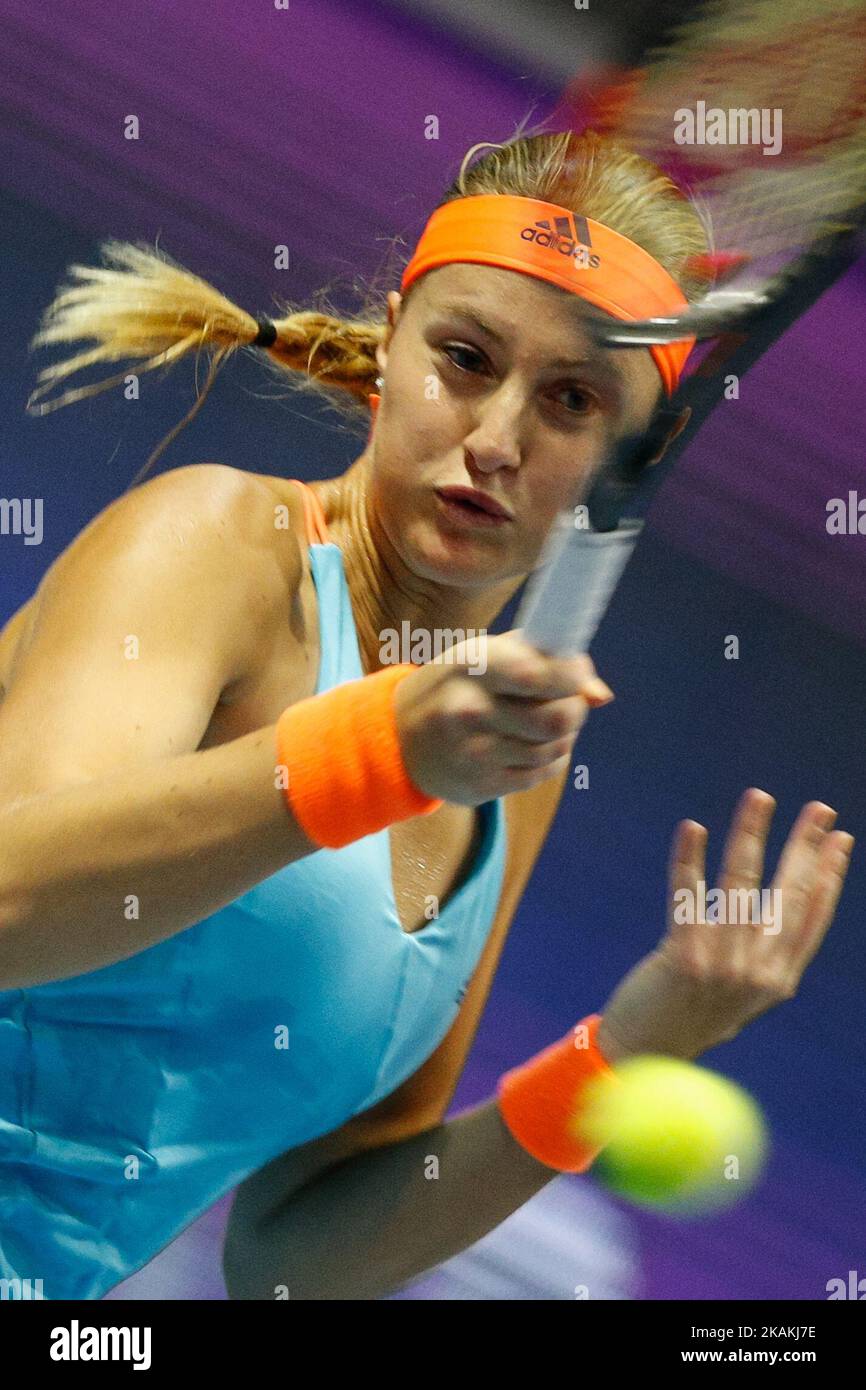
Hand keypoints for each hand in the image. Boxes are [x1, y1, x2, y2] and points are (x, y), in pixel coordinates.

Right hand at [393, 629, 613, 806]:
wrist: (397, 739)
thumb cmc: (455, 687)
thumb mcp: (486, 658)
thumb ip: (546, 662)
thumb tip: (602, 695)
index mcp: (473, 668)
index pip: (540, 674)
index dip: (574, 673)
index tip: (577, 669)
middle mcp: (471, 711)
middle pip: (558, 719)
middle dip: (575, 708)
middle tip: (569, 699)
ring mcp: (474, 753)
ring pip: (555, 748)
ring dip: (563, 734)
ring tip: (545, 721)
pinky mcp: (480, 786)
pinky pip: (540, 774)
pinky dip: (548, 758)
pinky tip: (529, 744)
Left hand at [597, 789, 853, 1062]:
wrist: (643, 1053)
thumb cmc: (689, 1012)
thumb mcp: (740, 991)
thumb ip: (763, 954)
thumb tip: (783, 901)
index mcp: (778, 980)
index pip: (813, 918)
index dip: (830, 876)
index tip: (840, 839)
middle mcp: (757, 974)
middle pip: (789, 895)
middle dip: (806, 847)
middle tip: (821, 808)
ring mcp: (722, 967)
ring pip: (741, 886)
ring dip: (751, 834)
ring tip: (760, 797)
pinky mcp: (683, 960)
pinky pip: (687, 897)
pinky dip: (688, 859)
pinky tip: (693, 828)